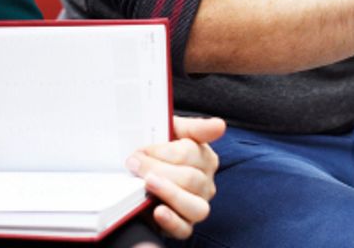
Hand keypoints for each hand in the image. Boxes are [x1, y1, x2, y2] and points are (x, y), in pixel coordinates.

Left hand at [127, 116, 222, 238]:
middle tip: (134, 164)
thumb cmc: (157, 151)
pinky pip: (184, 229)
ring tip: (147, 183)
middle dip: (158, 170)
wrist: (138, 172)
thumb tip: (219, 125)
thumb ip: (194, 127)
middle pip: (190, 179)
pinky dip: (171, 221)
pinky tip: (159, 211)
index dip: (163, 151)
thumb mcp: (171, 131)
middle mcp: (205, 184)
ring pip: (194, 206)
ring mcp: (196, 206)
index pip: (190, 153)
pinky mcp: (183, 225)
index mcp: (205, 158)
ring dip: (169, 193)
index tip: (142, 149)